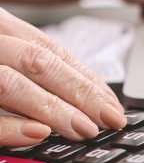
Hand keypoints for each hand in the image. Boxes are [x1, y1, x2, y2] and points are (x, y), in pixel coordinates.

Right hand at [0, 8, 125, 146]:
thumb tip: (88, 96)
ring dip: (54, 108)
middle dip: (80, 93)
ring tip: (85, 130)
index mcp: (3, 29)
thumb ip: (34, 66)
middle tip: (110, 120)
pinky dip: (9, 125)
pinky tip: (38, 133)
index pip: (52, 52)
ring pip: (12, 83)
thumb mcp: (4, 50)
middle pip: (39, 62)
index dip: (87, 80)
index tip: (114, 106)